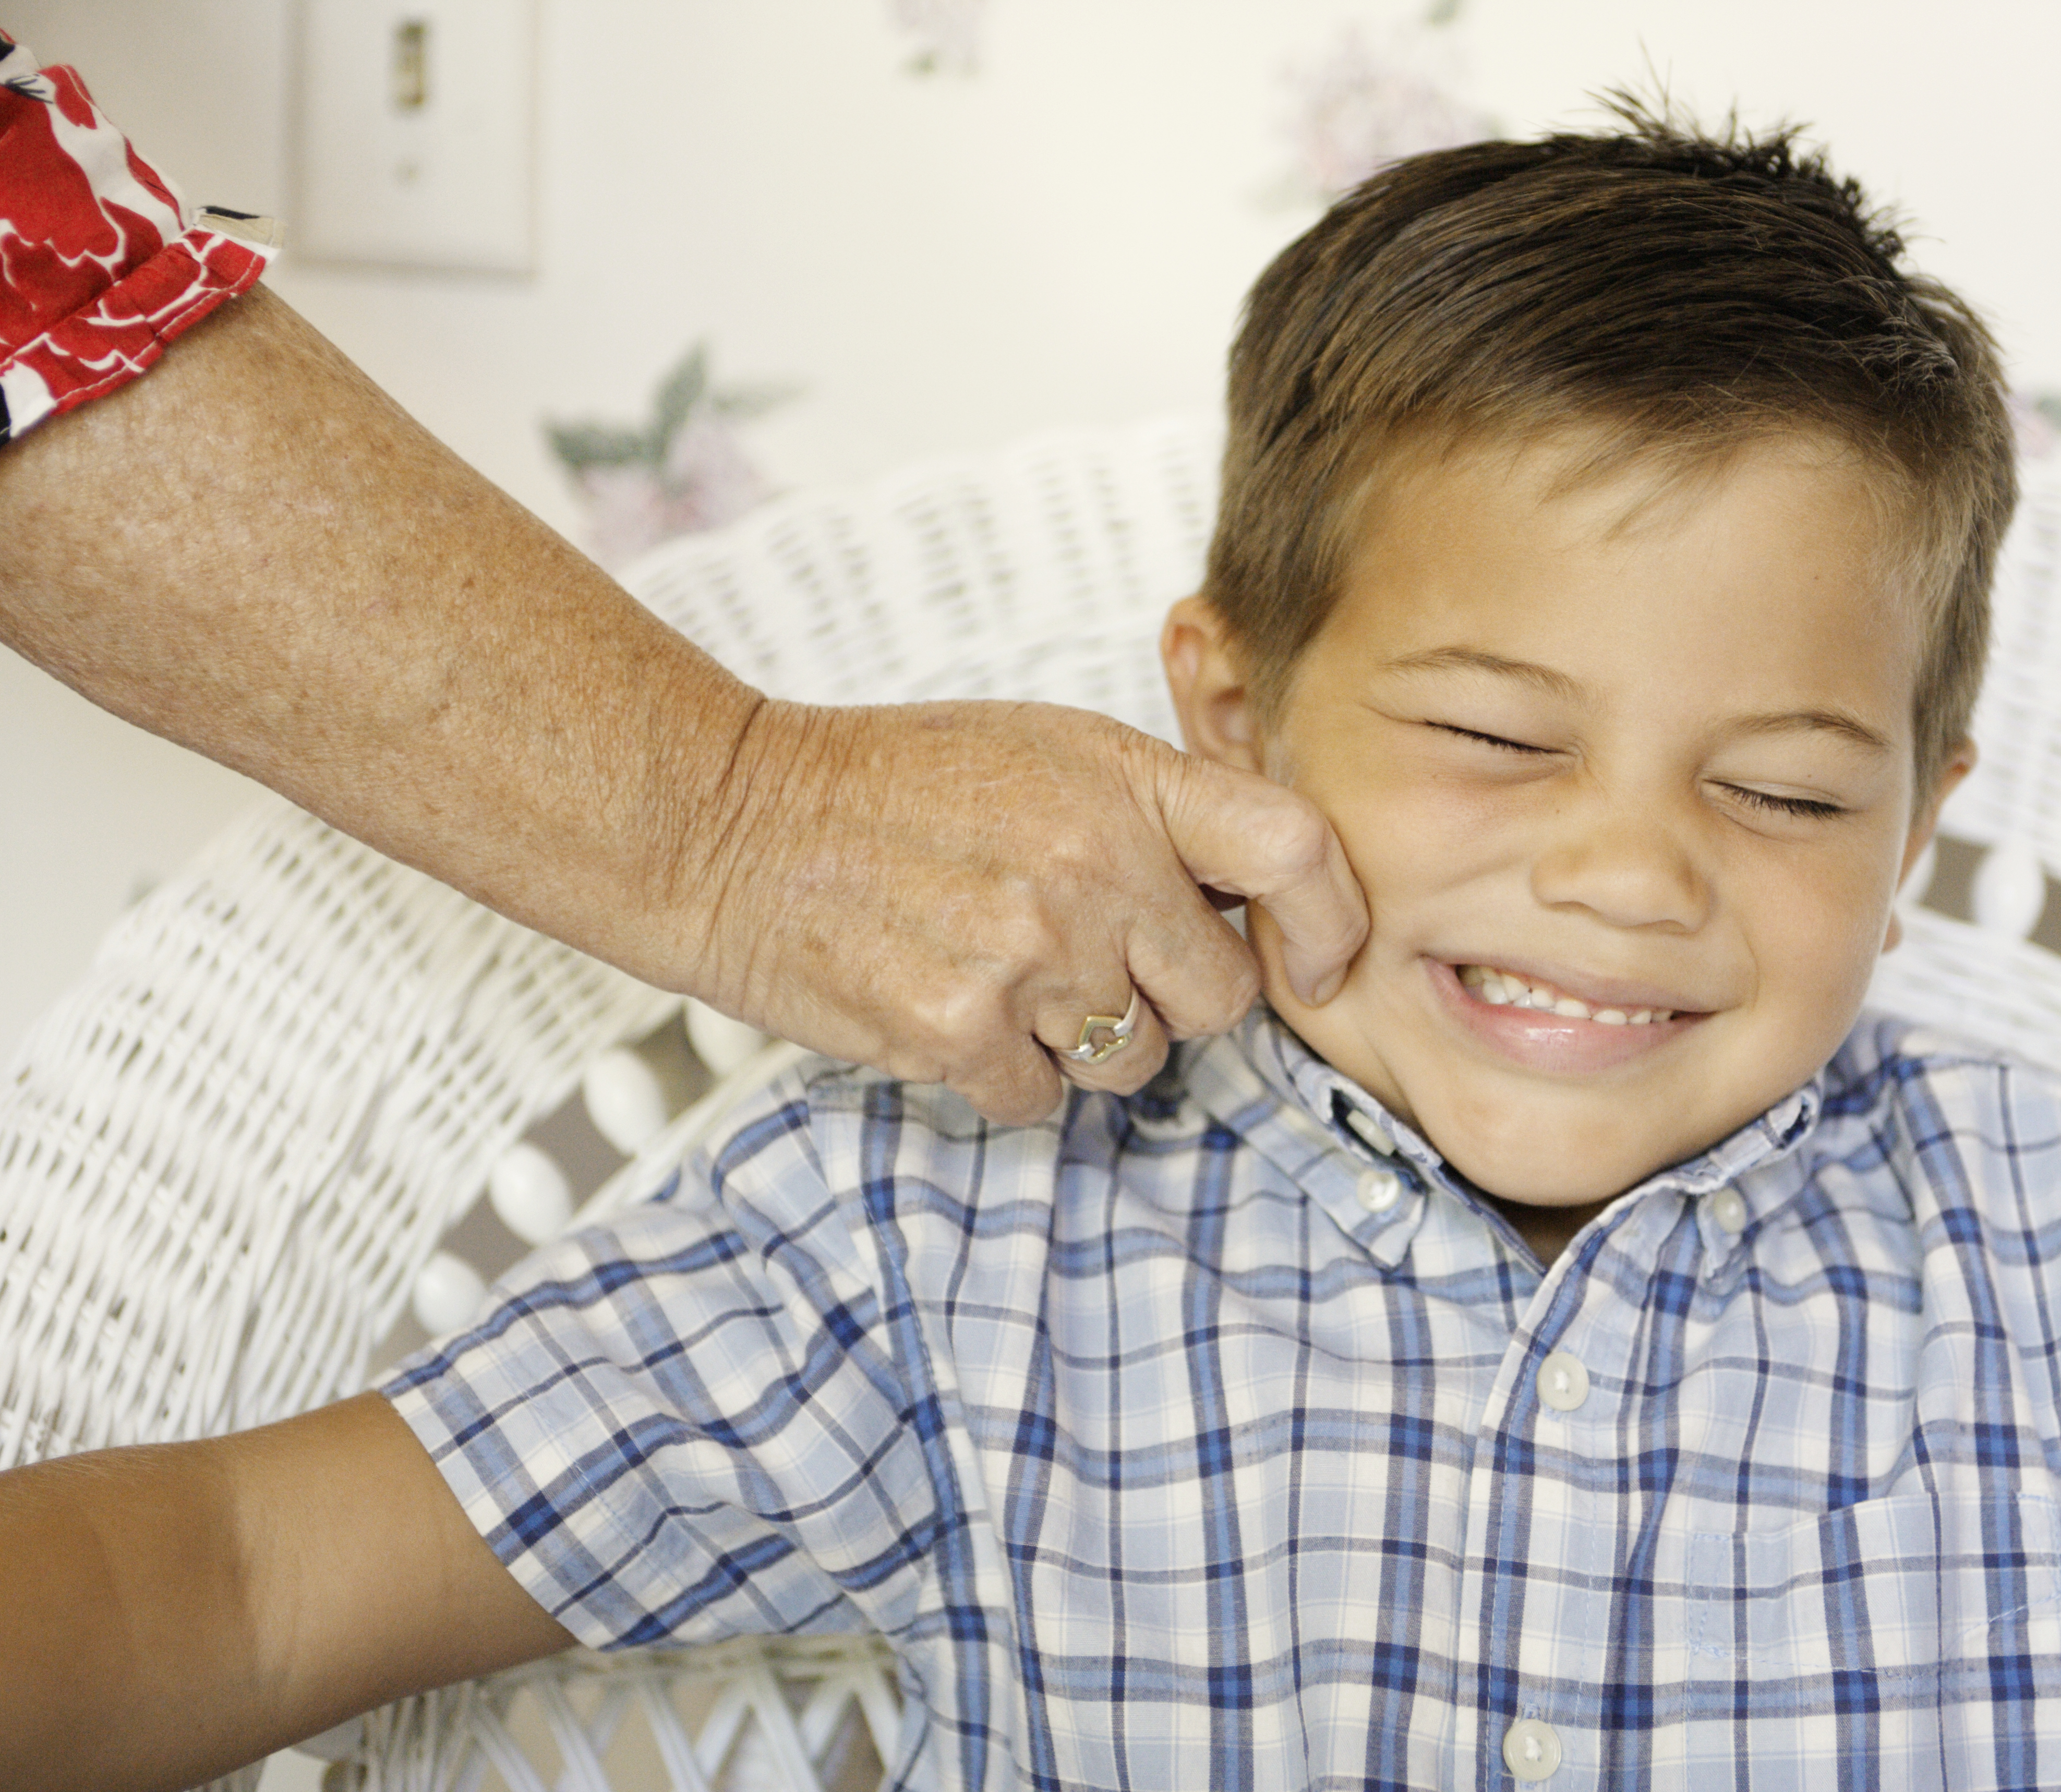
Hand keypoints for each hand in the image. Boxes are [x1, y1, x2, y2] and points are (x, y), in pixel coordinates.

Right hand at [673, 699, 1364, 1123]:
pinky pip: (1040, 1100)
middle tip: (1085, 954)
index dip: (1331, 920)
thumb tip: (1260, 900)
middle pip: (1219, 996)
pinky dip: (1001, 1074)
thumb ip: (1158, 815)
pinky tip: (947, 1002)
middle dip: (1169, 995)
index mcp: (1125, 781)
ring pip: (1133, 1061)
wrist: (729, 820)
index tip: (1320, 957)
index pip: (1293, 850)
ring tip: (998, 967)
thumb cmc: (891, 784)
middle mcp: (1093, 865)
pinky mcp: (960, 1031)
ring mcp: (1029, 954)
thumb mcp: (1047, 750)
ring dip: (1080, 1040)